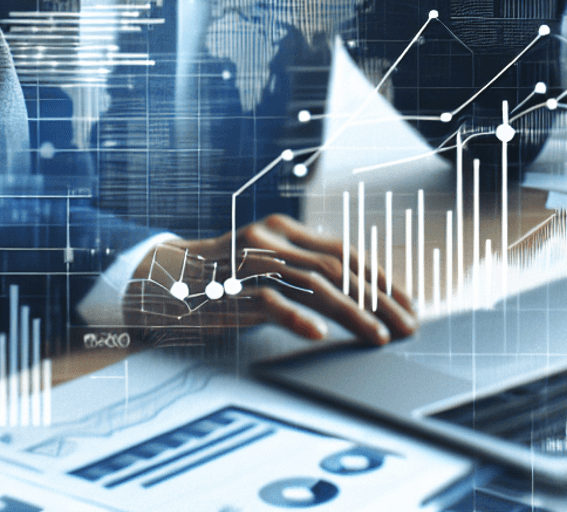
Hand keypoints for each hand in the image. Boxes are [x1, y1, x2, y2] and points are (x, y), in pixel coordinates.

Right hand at [125, 214, 414, 346]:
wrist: (158, 278)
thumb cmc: (221, 278)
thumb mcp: (264, 265)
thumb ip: (300, 271)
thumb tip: (361, 294)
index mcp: (281, 229)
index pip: (343, 250)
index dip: (380, 277)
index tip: (407, 303)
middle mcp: (268, 238)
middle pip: (336, 268)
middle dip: (378, 299)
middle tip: (407, 326)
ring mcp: (247, 263)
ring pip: (311, 283)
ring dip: (351, 313)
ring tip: (378, 336)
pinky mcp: (228, 290)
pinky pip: (268, 302)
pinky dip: (296, 317)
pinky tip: (318, 334)